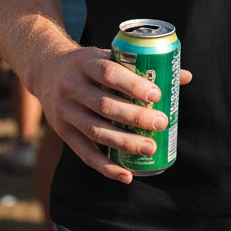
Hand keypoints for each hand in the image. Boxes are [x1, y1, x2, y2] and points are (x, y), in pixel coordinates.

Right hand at [36, 44, 191, 183]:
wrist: (45, 68)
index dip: (133, 85)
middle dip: (135, 117)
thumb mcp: (108, 56)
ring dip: (124, 143)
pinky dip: (106, 167)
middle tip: (160, 123)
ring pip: (95, 131)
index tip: (157, 95)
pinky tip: (126, 174)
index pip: (109, 73)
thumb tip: (185, 77)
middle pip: (105, 105)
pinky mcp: (62, 131)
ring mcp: (64, 111)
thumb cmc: (89, 63)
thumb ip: (142, 66)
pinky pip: (84, 153)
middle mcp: (71, 86)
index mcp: (85, 62)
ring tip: (150, 148)